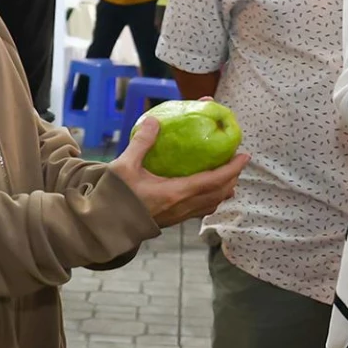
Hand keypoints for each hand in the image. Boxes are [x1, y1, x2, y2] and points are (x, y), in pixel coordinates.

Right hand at [110, 118, 250, 226]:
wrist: (103, 227)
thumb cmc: (113, 197)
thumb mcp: (125, 166)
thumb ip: (142, 143)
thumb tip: (155, 121)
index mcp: (176, 193)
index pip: (213, 181)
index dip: (232, 169)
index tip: (244, 156)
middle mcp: (182, 207)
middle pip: (218, 194)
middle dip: (232, 178)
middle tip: (238, 161)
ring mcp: (178, 216)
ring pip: (211, 204)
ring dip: (224, 190)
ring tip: (228, 176)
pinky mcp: (172, 220)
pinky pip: (200, 210)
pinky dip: (211, 198)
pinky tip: (207, 190)